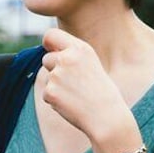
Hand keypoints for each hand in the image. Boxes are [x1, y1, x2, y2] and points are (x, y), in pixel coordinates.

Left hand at [39, 28, 134, 142]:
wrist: (107, 117)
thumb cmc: (102, 92)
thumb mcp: (91, 64)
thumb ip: (71, 56)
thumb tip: (49, 53)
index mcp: (80, 49)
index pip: (50, 35)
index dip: (48, 44)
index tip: (52, 50)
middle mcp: (66, 58)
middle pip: (46, 59)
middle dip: (54, 70)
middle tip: (74, 83)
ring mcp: (57, 75)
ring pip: (47, 78)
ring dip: (56, 86)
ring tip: (76, 94)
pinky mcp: (50, 91)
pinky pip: (46, 94)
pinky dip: (55, 100)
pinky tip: (72, 104)